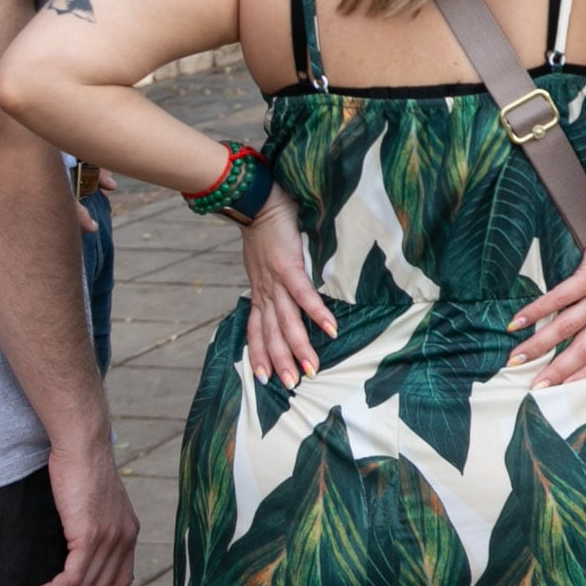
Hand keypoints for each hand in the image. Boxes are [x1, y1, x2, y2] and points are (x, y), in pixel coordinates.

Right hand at [23, 429, 137, 585]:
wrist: (81, 446)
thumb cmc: (81, 469)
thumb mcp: (95, 503)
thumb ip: (94, 528)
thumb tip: (77, 550)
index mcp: (129, 532)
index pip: (121, 580)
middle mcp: (125, 539)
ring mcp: (109, 539)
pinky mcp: (89, 536)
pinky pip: (72, 578)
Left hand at [241, 187, 336, 386]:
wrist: (255, 200)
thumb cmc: (264, 227)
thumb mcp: (262, 260)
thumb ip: (272, 277)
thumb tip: (282, 288)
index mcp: (259, 291)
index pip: (255, 331)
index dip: (258, 355)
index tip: (263, 378)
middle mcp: (265, 291)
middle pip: (271, 334)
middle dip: (281, 362)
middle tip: (292, 385)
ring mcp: (275, 280)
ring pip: (286, 322)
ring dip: (298, 347)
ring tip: (312, 369)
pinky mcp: (289, 266)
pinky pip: (304, 295)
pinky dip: (316, 312)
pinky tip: (330, 328)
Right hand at [506, 221, 585, 389]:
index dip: (583, 377)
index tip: (563, 392)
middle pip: (582, 352)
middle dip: (556, 372)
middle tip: (534, 388)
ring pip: (566, 329)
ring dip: (538, 346)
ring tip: (517, 359)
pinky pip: (558, 300)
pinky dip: (535, 312)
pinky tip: (517, 323)